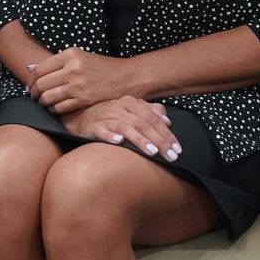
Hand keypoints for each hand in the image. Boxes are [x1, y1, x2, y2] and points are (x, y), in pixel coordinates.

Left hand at [27, 46, 137, 114]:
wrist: (124, 77)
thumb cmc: (99, 67)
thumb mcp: (78, 56)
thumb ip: (55, 62)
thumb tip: (29, 69)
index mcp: (70, 55)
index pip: (39, 68)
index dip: (31, 79)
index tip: (31, 85)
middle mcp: (73, 69)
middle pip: (41, 84)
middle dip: (34, 93)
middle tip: (34, 96)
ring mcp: (79, 85)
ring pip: (48, 97)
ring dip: (42, 103)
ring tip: (44, 103)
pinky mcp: (84, 99)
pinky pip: (60, 107)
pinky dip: (54, 110)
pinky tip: (55, 108)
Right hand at [61, 96, 181, 161]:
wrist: (82, 116)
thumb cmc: (110, 115)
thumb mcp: (131, 110)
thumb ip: (149, 112)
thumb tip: (167, 119)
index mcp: (131, 103)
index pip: (153, 118)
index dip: (167, 133)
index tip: (177, 149)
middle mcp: (120, 108)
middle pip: (144, 123)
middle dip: (159, 141)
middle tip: (171, 156)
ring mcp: (107, 117)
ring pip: (127, 128)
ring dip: (140, 140)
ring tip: (152, 152)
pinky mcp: (94, 128)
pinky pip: (103, 131)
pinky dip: (110, 136)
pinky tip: (118, 142)